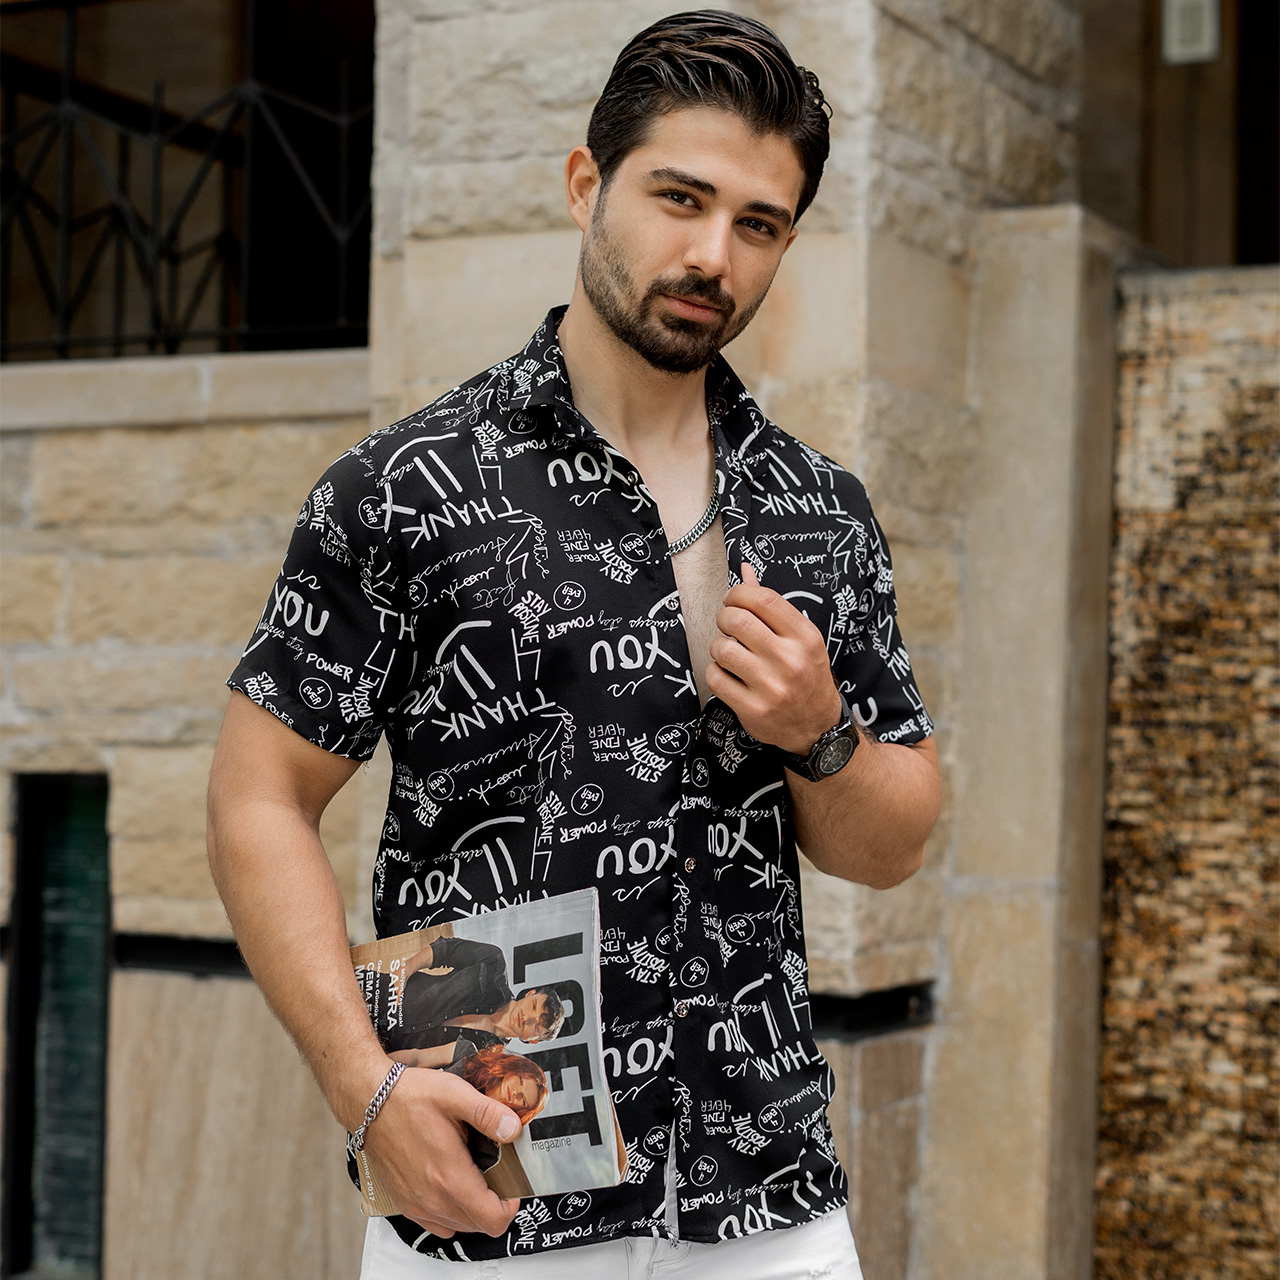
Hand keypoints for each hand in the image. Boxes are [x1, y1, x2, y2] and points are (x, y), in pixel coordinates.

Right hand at [362, 1064, 521, 1237]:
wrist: (369, 1101)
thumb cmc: (408, 1097)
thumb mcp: (456, 1094)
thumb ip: (489, 1114)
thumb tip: (514, 1129)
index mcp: (450, 1177)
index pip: (492, 1219)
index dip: (510, 1206)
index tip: (513, 1185)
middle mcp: (432, 1199)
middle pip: (477, 1225)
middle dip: (493, 1205)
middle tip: (496, 1174)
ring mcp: (416, 1204)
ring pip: (457, 1226)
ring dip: (472, 1211)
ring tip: (475, 1177)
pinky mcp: (404, 1202)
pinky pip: (435, 1224)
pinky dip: (450, 1214)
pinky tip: (451, 1185)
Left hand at [706, 562, 842, 755]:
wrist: (816, 726)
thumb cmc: (806, 675)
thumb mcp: (800, 638)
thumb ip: (771, 606)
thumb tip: (745, 571)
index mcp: (804, 637)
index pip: (762, 599)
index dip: (738, 593)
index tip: (733, 600)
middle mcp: (790, 660)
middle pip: (737, 621)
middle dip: (724, 618)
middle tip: (728, 626)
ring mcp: (771, 687)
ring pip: (723, 650)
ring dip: (719, 647)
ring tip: (729, 652)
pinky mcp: (753, 709)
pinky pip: (716, 678)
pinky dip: (716, 672)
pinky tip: (728, 674)